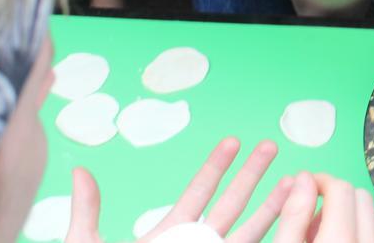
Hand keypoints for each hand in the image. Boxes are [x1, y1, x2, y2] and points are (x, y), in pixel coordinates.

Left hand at [67, 138, 290, 242]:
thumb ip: (88, 210)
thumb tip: (79, 171)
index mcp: (168, 233)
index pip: (199, 191)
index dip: (217, 165)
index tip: (233, 141)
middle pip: (232, 202)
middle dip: (253, 173)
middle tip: (271, 146)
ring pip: (249, 229)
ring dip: (273, 204)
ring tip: (294, 180)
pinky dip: (276, 236)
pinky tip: (293, 223)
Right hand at [273, 171, 373, 242]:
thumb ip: (293, 215)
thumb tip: (304, 178)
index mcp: (341, 240)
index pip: (341, 188)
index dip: (320, 181)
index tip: (303, 188)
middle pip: (359, 196)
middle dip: (335, 198)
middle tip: (309, 218)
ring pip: (370, 214)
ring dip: (348, 215)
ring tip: (321, 235)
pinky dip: (358, 230)